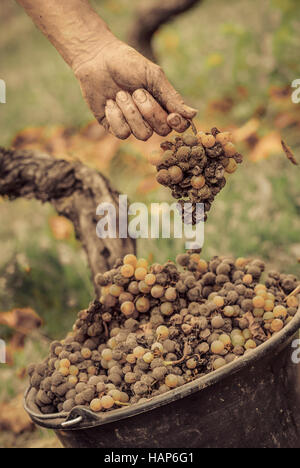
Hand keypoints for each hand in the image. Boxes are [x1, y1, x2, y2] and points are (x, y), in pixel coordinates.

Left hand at [74, 38, 196, 139]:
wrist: (97, 59)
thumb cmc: (127, 64)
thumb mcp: (153, 76)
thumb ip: (171, 96)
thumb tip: (193, 114)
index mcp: (163, 105)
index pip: (179, 125)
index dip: (177, 125)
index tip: (171, 116)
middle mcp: (149, 118)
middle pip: (161, 131)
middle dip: (149, 111)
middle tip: (136, 91)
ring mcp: (132, 125)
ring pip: (142, 134)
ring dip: (130, 112)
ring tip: (120, 94)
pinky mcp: (114, 127)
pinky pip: (122, 133)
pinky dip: (115, 116)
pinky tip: (109, 102)